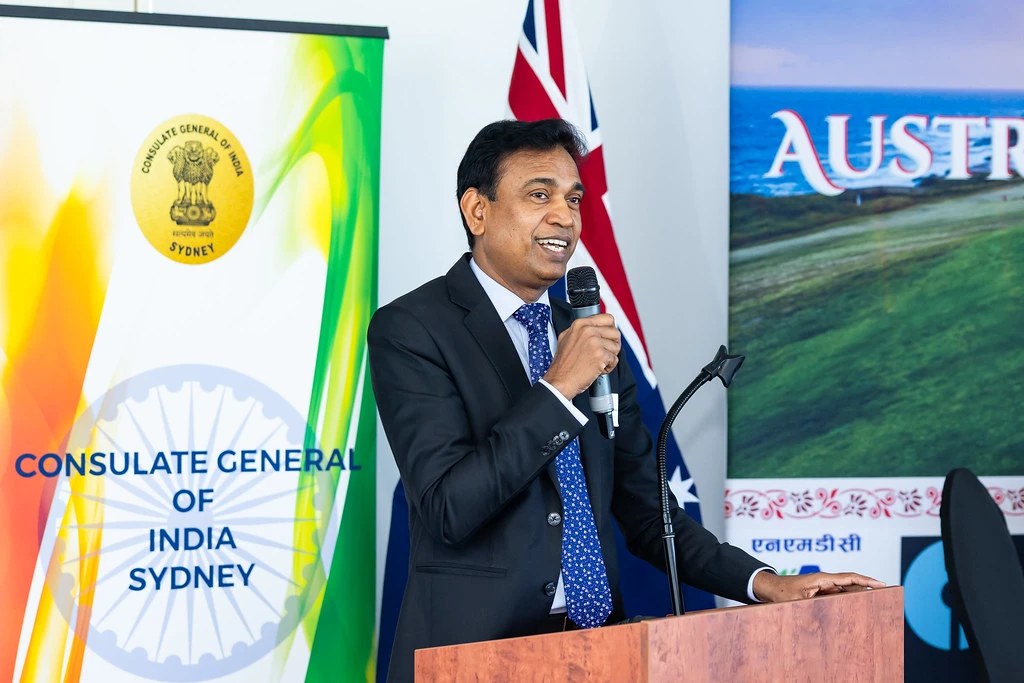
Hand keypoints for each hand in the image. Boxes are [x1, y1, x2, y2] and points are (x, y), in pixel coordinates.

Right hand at [543, 314, 620, 399]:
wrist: (559, 381)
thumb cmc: (562, 365)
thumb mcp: (565, 338)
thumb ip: (580, 330)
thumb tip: (594, 327)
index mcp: (580, 324)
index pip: (608, 318)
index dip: (610, 329)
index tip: (607, 338)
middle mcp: (588, 330)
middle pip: (615, 332)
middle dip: (613, 344)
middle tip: (604, 352)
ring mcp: (594, 342)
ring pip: (616, 346)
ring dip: (610, 356)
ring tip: (598, 362)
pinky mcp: (600, 355)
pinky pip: (615, 359)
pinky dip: (609, 367)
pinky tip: (598, 369)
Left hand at [752, 570, 885, 602]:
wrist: (768, 588)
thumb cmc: (780, 593)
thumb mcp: (796, 603)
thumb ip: (811, 608)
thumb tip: (824, 616)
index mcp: (822, 579)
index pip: (849, 578)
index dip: (867, 581)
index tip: (882, 584)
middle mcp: (824, 581)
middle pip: (851, 583)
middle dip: (868, 588)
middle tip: (886, 595)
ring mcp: (822, 586)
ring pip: (846, 590)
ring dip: (859, 595)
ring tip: (876, 603)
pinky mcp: (819, 592)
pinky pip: (838, 595)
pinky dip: (848, 600)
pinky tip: (857, 609)